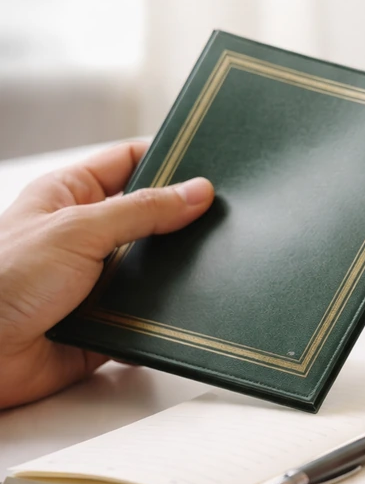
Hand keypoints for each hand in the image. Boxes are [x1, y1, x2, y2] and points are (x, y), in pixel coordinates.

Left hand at [0, 141, 214, 409]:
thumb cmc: (0, 282)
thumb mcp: (78, 229)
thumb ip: (142, 210)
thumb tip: (196, 192)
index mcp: (70, 196)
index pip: (129, 162)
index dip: (168, 159)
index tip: (209, 164)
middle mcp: (85, 236)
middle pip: (150, 218)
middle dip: (182, 221)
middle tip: (222, 216)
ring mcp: (96, 280)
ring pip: (155, 269)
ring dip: (175, 273)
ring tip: (211, 264)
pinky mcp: (106, 324)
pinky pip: (150, 317)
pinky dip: (166, 318)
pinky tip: (187, 312)